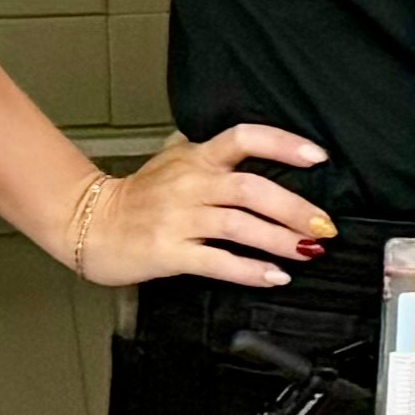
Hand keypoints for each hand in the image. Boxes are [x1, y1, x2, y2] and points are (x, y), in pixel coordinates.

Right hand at [70, 122, 338, 289]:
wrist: (91, 225)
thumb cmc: (137, 195)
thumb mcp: (171, 158)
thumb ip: (209, 150)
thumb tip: (250, 142)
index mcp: (196, 157)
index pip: (244, 138)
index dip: (283, 144)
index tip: (317, 157)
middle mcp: (190, 184)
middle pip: (250, 188)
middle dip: (294, 208)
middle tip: (323, 226)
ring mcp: (178, 218)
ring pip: (239, 226)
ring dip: (279, 240)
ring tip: (307, 252)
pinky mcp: (169, 252)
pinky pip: (217, 261)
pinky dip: (249, 270)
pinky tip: (273, 276)